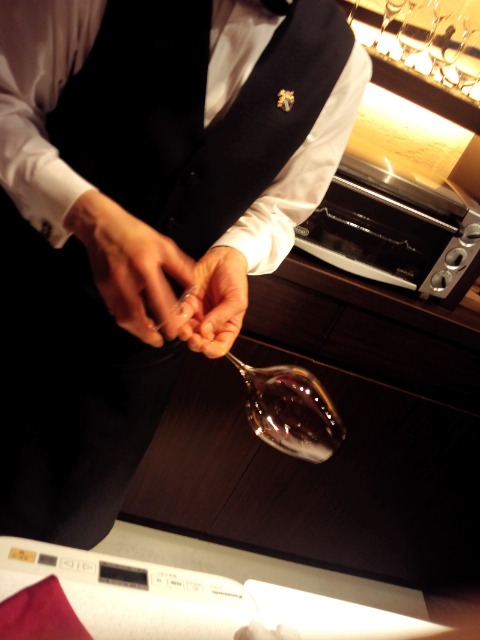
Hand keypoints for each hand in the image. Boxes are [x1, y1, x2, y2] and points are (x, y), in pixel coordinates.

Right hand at [65, 189, 195, 345]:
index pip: (158, 298)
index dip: (166, 318)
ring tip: (149, 335)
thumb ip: (181, 267)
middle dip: (147, 333)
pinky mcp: (102, 287)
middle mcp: (126, 277)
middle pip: (135, 315)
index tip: (174, 332)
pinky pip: (114, 310)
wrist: (102, 225)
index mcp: (145, 265)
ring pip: (123, 316)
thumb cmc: (136, 233)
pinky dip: (125, 320)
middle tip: (158, 341)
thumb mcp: (164, 245)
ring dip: (136, 330)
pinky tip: (135, 323)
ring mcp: (111, 284)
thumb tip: (194, 287)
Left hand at [181, 246, 248, 357]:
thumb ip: (222, 316)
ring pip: (188, 332)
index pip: (220, 347)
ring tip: (184, 329)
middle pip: (202, 342)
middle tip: (193, 338)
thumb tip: (206, 331)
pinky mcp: (187, 304)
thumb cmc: (235, 280)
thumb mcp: (236, 300)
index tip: (205, 347)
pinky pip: (180, 315)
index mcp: (228, 327)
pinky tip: (179, 316)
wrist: (223, 259)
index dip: (212, 351)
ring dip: (184, 333)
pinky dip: (177, 318)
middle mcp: (212, 324)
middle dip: (196, 343)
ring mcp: (199, 315)